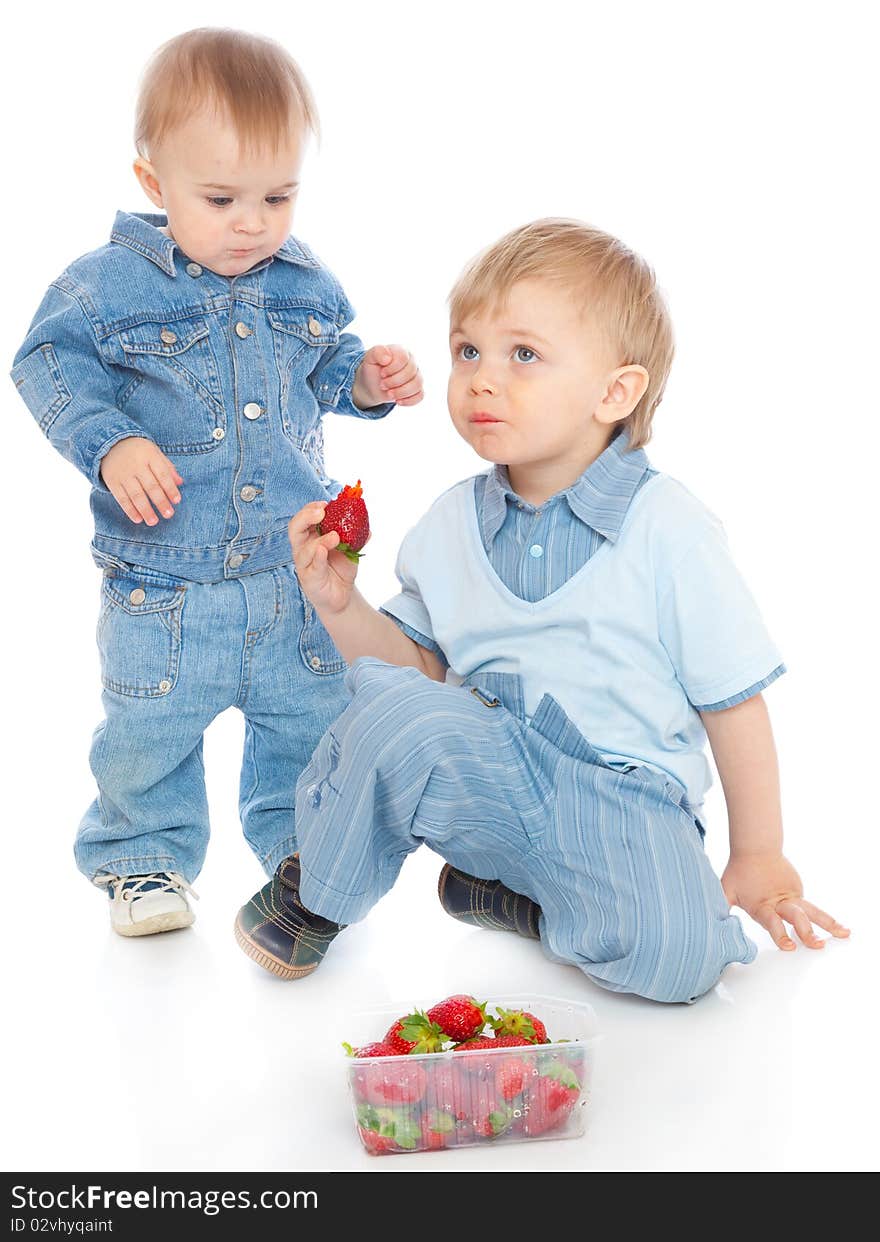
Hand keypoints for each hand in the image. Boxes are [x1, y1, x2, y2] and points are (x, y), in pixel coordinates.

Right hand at [99, 437, 183, 525]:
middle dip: (160, 502)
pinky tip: (138, 519)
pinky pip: (121, 498)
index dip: (170, 488)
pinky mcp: (112, 481)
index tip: (177, 501)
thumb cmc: (139, 451)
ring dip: (145, 510)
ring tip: (153, 522)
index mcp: (150, 456)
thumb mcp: (154, 453)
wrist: (110, 444)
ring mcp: (123, 474)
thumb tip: (180, 482)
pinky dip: (129, 510)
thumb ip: (167, 467)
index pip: (162, 474)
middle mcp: (136, 465)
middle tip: (169, 514)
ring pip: (136, 494)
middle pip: (150, 486)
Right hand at [289, 501, 361, 615]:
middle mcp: (303, 548)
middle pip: (295, 528)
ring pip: (304, 549)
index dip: (311, 508)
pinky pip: (312, 567)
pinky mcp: (309, 579)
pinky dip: (318, 557)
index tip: (326, 503)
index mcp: (311, 536)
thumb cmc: (341, 569)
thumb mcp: (351, 549)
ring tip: (335, 536)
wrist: (342, 595)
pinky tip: (323, 551)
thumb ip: (357, 536)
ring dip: (320, 540)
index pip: (303, 518)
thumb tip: (368, 527)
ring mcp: (305, 564)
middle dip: (306, 517)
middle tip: (321, 512)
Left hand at [352, 344, 423, 408]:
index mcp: (402, 352)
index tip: (382, 373)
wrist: (372, 384)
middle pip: (411, 372)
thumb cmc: (373, 368)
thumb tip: (387, 358)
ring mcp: (416, 376)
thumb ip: (377, 352)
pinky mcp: (417, 390)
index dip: (392, 368)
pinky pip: (420, 395)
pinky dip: (409, 400)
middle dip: (394, 382)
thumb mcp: (370, 357)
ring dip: (401, 392)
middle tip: (382, 385)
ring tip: (388, 394)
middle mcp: (412, 363)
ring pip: (417, 384)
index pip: (403, 358)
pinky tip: (397, 401)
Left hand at [721, 852, 849, 949]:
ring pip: (812, 911)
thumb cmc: (739, 870)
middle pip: (797, 917)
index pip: (772, 922)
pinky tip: (836, 928)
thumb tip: (713, 923)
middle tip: (817, 944)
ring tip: (844, 933)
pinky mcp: (798, 891)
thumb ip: (721, 906)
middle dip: (807, 932)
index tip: (789, 946)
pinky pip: (809, 906)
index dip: (780, 934)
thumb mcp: (726, 889)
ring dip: (828, 923)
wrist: (756, 847)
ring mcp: (791, 895)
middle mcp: (780, 901)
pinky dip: (824, 917)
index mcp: (762, 904)